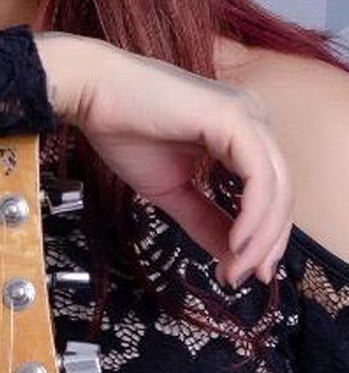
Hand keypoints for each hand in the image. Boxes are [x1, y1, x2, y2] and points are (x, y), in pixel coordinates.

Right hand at [34, 33, 294, 287]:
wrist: (92, 94)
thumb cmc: (123, 131)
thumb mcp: (171, 189)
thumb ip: (204, 220)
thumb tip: (231, 260)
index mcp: (239, 133)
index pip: (268, 191)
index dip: (262, 237)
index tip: (241, 274)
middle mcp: (251, 119)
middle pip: (280, 192)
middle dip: (268, 242)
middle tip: (246, 278)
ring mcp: (246, 115)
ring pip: (277, 187)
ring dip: (261, 236)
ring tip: (237, 267)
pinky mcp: (234, 118)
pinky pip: (259, 176)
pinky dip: (253, 214)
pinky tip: (237, 240)